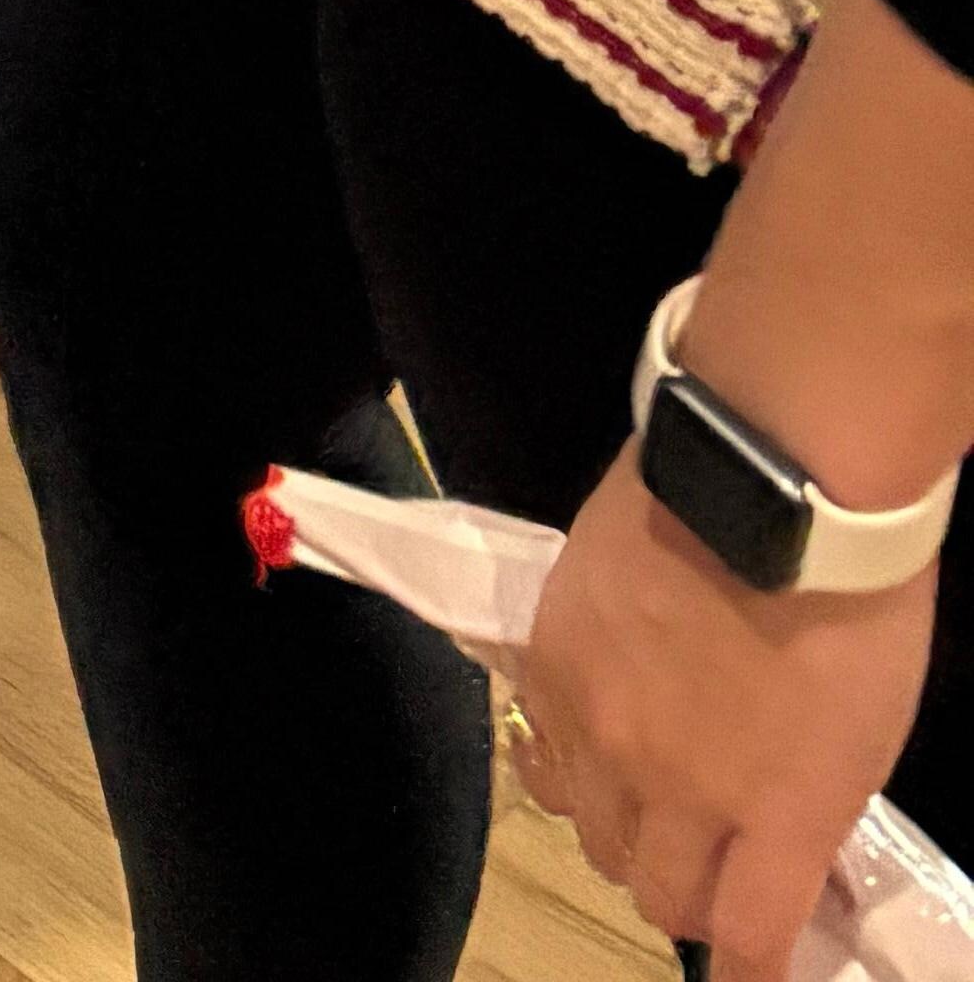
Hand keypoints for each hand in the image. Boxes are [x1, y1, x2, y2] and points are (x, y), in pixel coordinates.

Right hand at [513, 452, 934, 979]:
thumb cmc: (852, 599)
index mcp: (779, 815)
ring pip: (594, 837)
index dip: (754, 974)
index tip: (755, 969)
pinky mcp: (551, 660)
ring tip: (645, 799)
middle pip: (660, 897)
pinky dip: (570, 770)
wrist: (766, 474)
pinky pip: (542, 756)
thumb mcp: (865, 732)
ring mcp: (606, 726)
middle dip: (688, 896)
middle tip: (706, 862)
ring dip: (625, 837)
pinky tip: (592, 745)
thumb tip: (786, 853)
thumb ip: (813, 808)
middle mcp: (681, 790)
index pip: (751, 942)